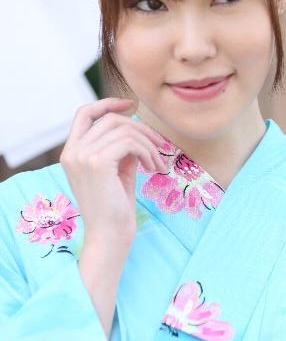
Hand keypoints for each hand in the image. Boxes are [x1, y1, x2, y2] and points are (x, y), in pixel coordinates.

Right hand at [60, 98, 165, 246]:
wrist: (109, 237)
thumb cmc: (115, 208)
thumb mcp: (118, 171)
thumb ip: (122, 148)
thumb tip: (137, 128)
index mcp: (71, 152)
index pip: (84, 113)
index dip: (108, 103)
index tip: (131, 105)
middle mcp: (72, 151)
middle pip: (110, 119)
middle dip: (140, 129)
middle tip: (159, 145)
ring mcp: (81, 156)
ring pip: (124, 130)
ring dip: (148, 144)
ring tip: (157, 163)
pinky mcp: (97, 162)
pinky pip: (130, 142)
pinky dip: (148, 152)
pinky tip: (154, 168)